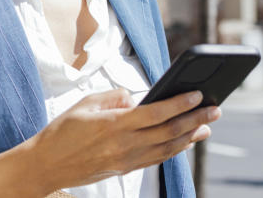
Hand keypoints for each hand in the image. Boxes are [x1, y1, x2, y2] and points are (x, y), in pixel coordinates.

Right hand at [0, 88, 220, 196]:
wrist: (46, 165)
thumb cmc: (62, 131)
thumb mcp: (84, 103)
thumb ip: (113, 97)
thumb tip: (133, 98)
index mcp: (114, 125)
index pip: (156, 113)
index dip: (179, 104)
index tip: (198, 94)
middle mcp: (124, 145)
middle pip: (168, 132)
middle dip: (195, 120)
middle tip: (215, 109)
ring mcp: (126, 160)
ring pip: (167, 148)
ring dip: (190, 137)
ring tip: (207, 126)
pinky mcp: (125, 169)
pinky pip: (156, 159)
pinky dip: (174, 150)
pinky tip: (184, 142)